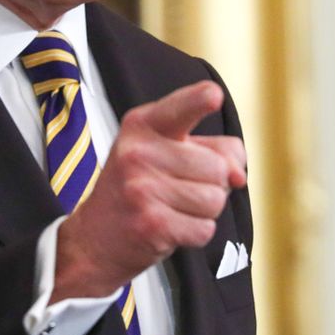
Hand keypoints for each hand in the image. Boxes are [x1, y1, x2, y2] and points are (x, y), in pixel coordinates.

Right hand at [53, 80, 246, 301]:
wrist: (96, 238)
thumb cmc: (138, 189)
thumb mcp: (165, 153)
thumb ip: (211, 151)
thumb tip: (238, 176)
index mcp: (142, 125)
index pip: (182, 107)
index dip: (202, 100)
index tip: (214, 96)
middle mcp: (138, 152)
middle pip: (218, 166)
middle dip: (212, 184)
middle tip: (180, 189)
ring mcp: (142, 189)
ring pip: (215, 200)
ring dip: (204, 211)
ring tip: (174, 208)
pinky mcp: (151, 224)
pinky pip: (205, 228)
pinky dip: (195, 233)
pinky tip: (171, 227)